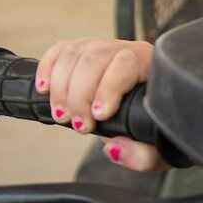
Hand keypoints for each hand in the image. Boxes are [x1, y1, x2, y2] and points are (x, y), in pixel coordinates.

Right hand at [35, 38, 161, 168]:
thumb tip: (114, 149)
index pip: (125, 64)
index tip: (99, 115)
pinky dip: (48, 69)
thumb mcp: (157, 147)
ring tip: (63, 116)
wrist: (148, 116)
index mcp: (149, 66)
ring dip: (61, 88)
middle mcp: (125, 51)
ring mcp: (100, 48)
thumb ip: (142, 154)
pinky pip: (59, 51)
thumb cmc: (154, 127)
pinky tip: (45, 90)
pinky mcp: (80, 52)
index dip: (108, 89)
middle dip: (79, 95)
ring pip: (73, 54)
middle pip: (93, 59)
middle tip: (79, 125)